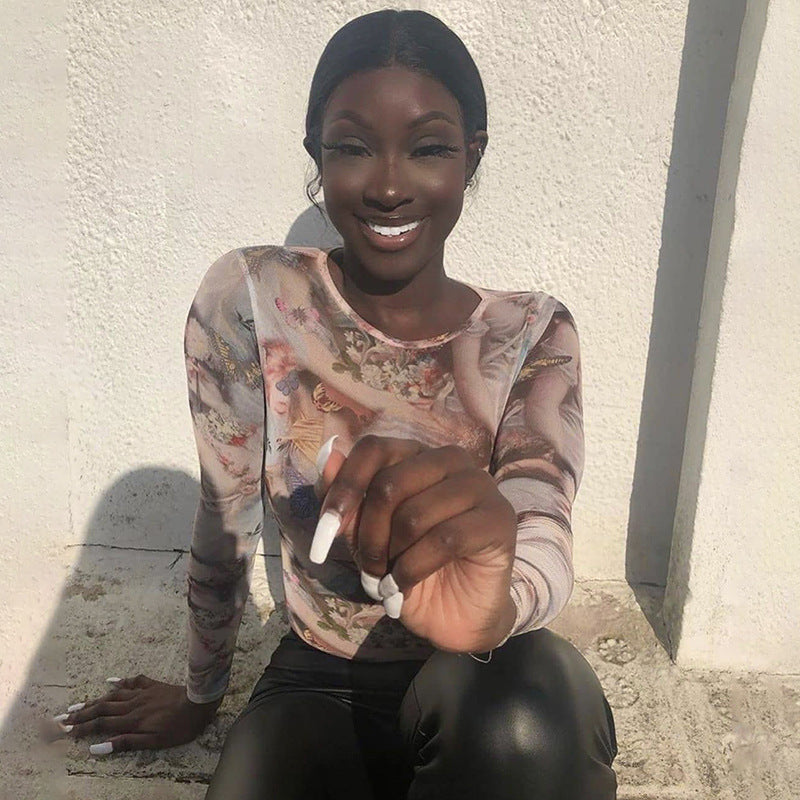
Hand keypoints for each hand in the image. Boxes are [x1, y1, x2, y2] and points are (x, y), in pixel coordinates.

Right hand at [51, 675, 220, 753]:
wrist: (198, 702)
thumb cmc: (178, 727)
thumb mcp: (153, 741)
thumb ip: (125, 743)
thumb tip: (96, 747)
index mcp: (131, 720)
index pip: (100, 724)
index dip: (80, 727)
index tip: (63, 730)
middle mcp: (132, 704)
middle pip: (101, 708)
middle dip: (80, 714)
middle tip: (60, 718)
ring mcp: (142, 693)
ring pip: (113, 695)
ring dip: (94, 700)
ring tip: (78, 704)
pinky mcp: (153, 685)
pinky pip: (133, 681)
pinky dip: (119, 682)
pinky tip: (110, 682)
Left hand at [311, 434, 517, 652]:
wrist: (455, 615)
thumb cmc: (411, 567)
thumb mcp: (367, 537)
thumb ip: (348, 500)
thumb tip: (328, 455)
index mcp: (417, 456)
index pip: (374, 449)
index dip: (344, 488)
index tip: (324, 532)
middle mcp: (451, 460)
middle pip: (390, 482)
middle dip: (368, 534)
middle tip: (368, 568)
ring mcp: (480, 486)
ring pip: (414, 514)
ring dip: (391, 556)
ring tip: (388, 580)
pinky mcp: (499, 519)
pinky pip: (445, 539)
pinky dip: (413, 568)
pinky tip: (404, 585)